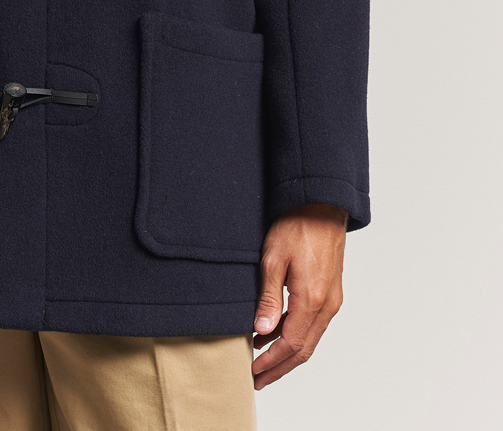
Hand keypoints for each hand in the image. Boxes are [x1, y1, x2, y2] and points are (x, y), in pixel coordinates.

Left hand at [251, 203, 346, 388]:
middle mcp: (327, 305)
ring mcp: (332, 300)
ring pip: (310, 339)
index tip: (252, 373)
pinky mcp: (331, 292)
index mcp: (312, 299)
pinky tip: (276, 335)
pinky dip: (295, 336)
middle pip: (303, 350)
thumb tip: (262, 331)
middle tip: (257, 379)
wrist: (322, 205)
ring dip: (287, 354)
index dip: (270, 362)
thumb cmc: (297, 226)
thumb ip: (269, 297)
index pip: (290, 344)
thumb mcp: (273, 259)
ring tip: (263, 363)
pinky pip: (314, 325)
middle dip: (279, 367)